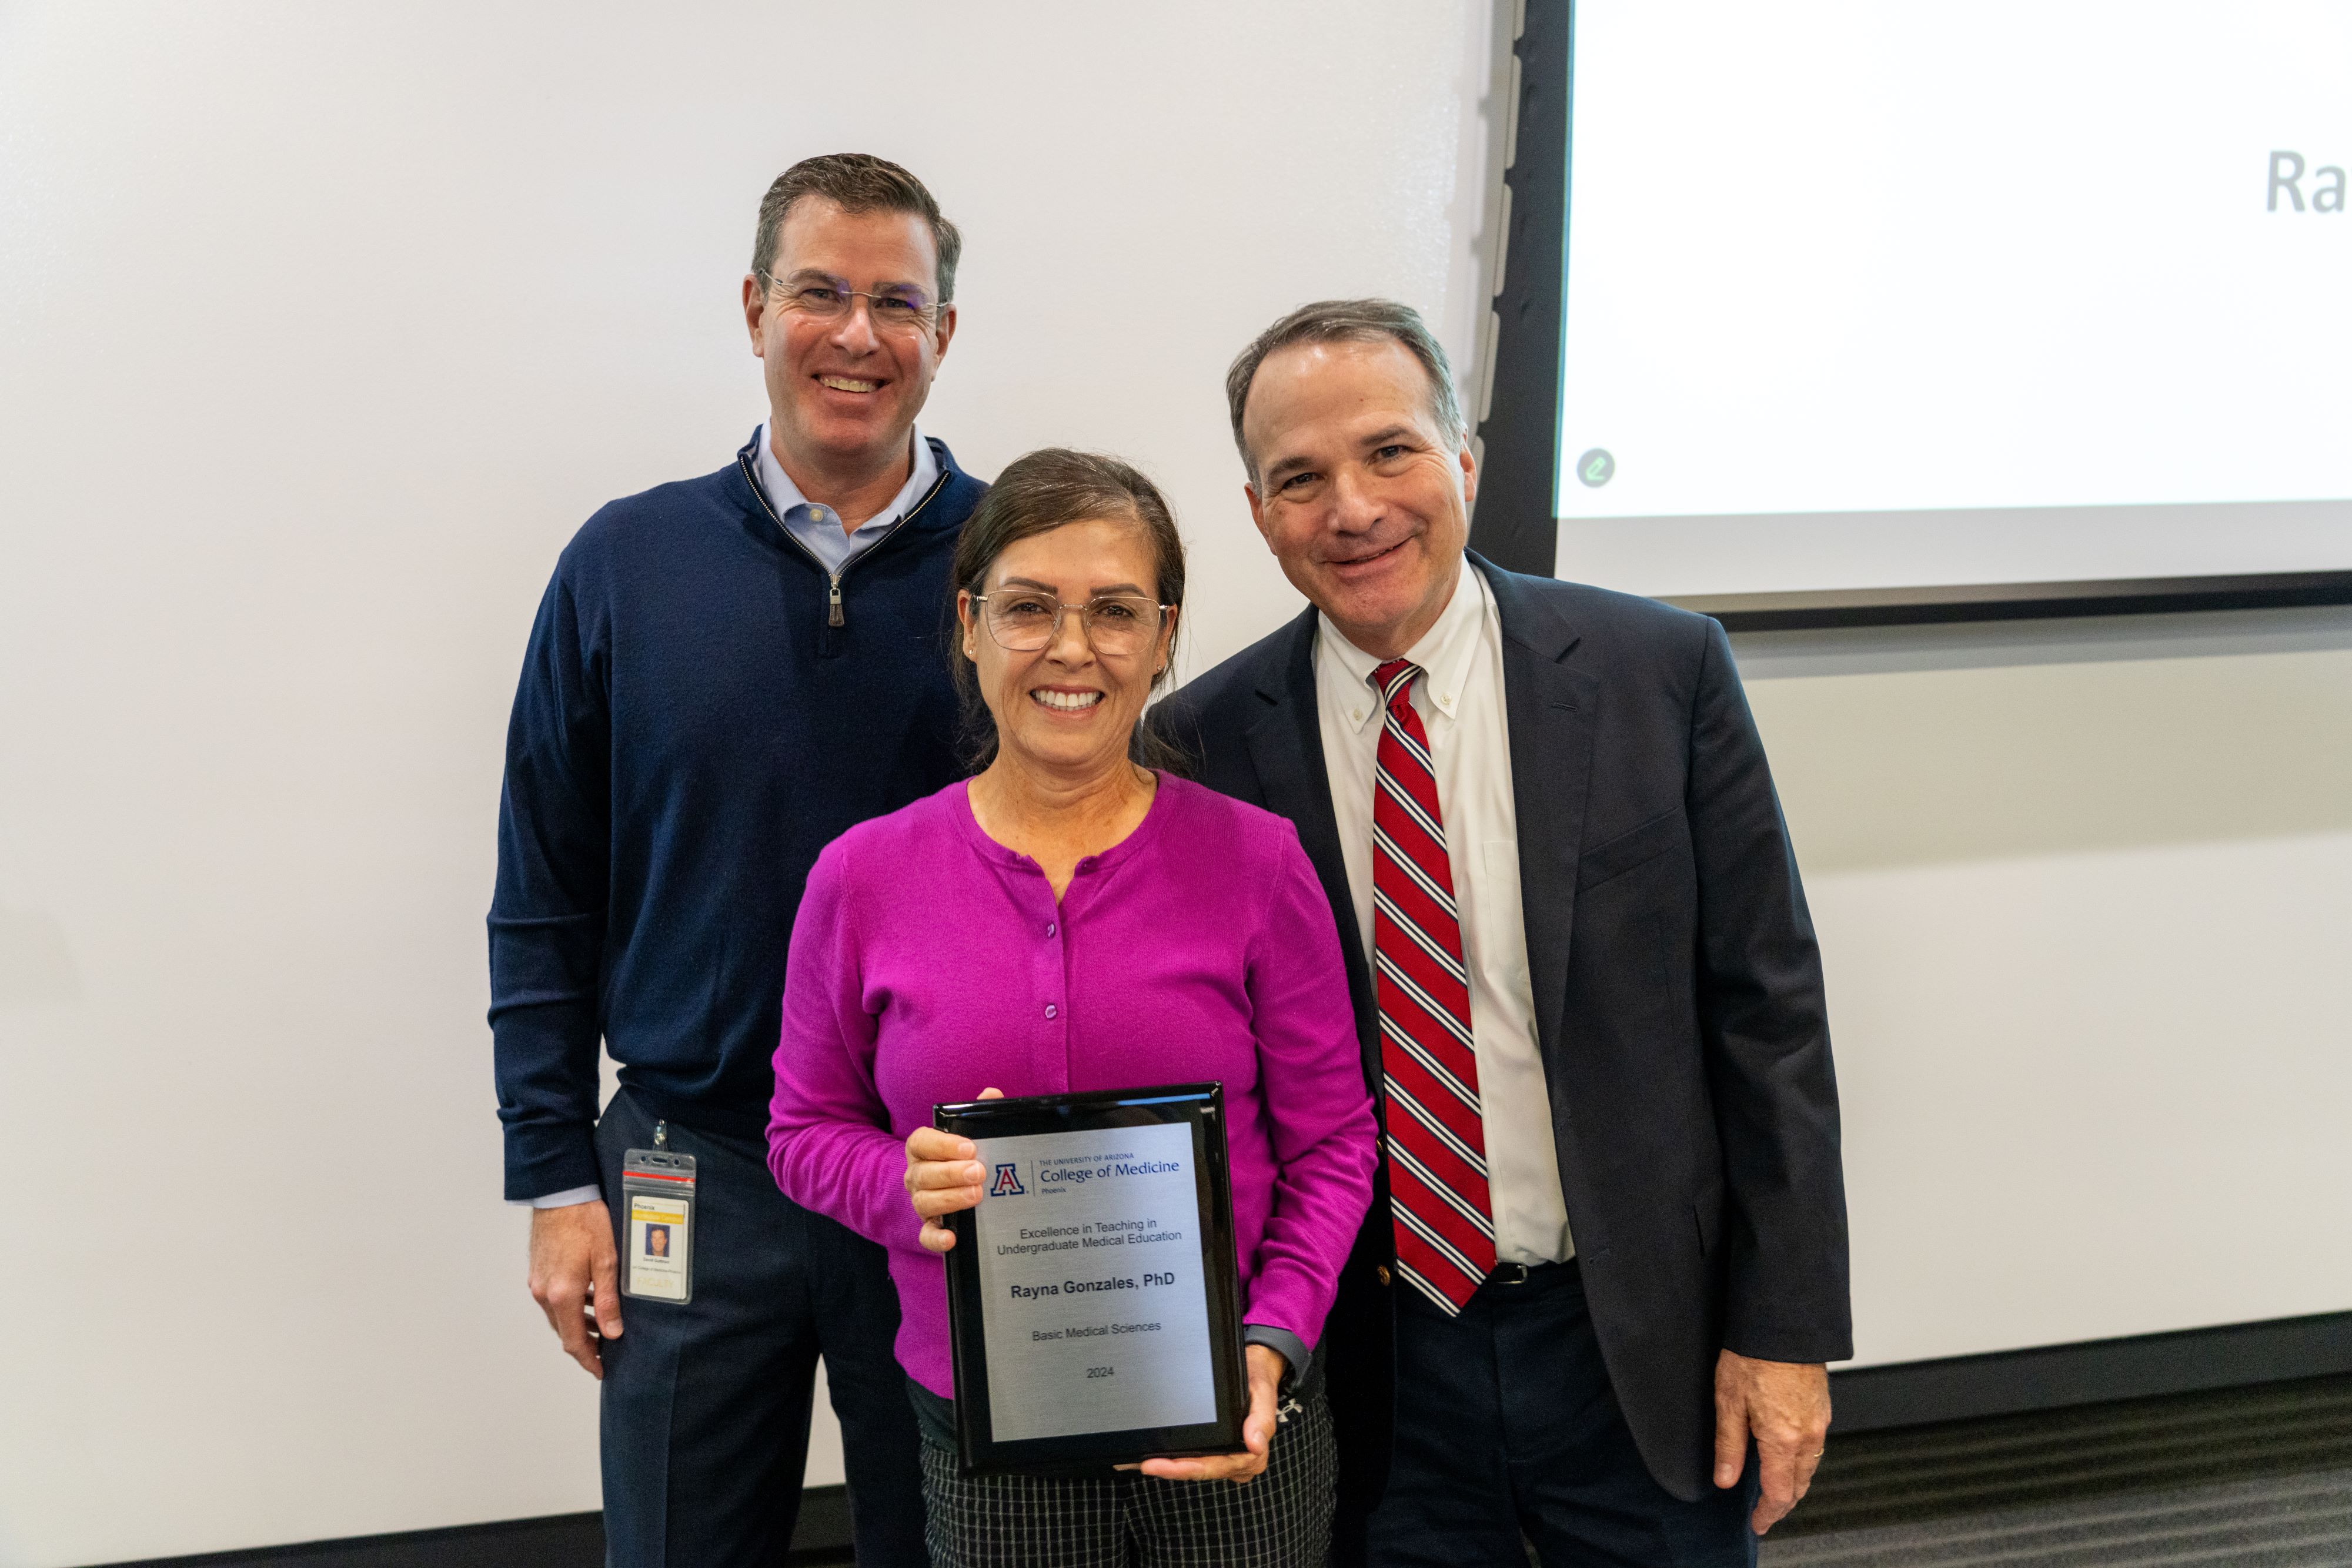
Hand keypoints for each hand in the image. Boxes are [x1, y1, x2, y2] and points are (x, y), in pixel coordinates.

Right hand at [527, 1199, 620, 1377]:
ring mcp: (538, 1282)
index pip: (574, 1342)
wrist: (560, 1193)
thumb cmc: (585, 1220)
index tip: (601, 1371)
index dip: (588, 1360)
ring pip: (558, 1316)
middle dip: (586, 1345)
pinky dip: (571, 1307)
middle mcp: (544, 1292)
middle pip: (564, 1332)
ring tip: (603, 1325)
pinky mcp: (538, 1271)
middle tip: (608, 1349)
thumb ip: (608, 1300)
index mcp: (562, 1294)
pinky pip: (553, 1300)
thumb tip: (613, 1332)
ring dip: (579, 1325)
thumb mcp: (606, 1261)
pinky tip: (589, 1300)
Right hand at [907, 1087, 1001, 1253]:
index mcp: (923, 1149)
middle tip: (979, 1172)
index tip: (969, 1147)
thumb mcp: (971, 1134)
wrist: (959, 1188)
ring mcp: (922, 1202)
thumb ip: (978, 1113)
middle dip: (951, 1173)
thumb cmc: (963, 1157)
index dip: (942, 1145)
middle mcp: (917, 1176)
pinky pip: (925, 1235)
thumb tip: (992, 1094)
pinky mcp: (930, 1226)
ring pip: (924, 1202)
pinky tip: (952, 1237)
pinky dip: (936, 1238)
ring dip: (950, 1199)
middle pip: (923, 1174)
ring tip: (976, 1195)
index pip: (920, 1142)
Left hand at [1128, 1344, 1284, 1483]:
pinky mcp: (1216, 1448)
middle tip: (1144, 1463)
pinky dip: (1172, 1456)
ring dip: (1167, 1465)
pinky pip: (1193, 1456)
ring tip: (1138, 1460)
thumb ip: (1261, 1420)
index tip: (1161, 1465)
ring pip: (1193, 1466)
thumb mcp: (1263, 1393)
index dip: (1185, 1469)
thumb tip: (1254, 1444)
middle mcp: (1237, 1460)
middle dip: (1170, 1469)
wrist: (1256, 1367)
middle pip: (1199, 1469)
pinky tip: (1151, 1455)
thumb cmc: (1258, 1380)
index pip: (1214, 1467)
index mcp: (1252, 1454)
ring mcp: (1225, 1456)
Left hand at [1712, 1349, 1829, 1533]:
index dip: (1768, 1513)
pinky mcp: (1823, 1407)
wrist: (1783, 1323)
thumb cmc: (1753, 1355)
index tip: (1758, 1524)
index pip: (1780, 1493)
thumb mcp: (1728, 1401)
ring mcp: (1819, 1421)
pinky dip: (1802, 1461)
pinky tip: (1789, 1456)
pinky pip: (1815, 1447)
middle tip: (1765, 1512)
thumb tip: (1726, 1479)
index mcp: (1783, 1438)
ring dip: (1794, 1483)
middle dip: (1782, 1503)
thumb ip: (1729, 1445)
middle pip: (1799, 1485)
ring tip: (1775, 1490)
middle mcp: (1808, 1435)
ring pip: (1810, 1467)